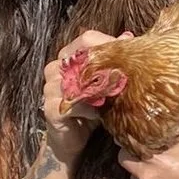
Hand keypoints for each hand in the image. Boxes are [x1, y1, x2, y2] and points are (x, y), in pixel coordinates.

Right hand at [42, 30, 127, 162]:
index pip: (86, 39)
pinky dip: (87, 108)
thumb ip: (113, 61)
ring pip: (75, 79)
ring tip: (112, 97)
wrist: (74, 140)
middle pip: (81, 56)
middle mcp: (56, 68)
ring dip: (97, 89)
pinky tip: (98, 114)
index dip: (108, 44)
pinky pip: (70, 103)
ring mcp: (50, 88)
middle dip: (105, 67)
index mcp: (69, 57)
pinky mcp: (50, 108)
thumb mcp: (105, 83)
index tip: (127, 54)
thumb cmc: (92, 108)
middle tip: (123, 76)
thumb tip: (128, 37)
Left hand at [119, 112, 178, 178]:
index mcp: (153, 158)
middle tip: (155, 155)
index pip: (124, 151)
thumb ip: (175, 126)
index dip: (132, 144)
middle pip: (130, 169)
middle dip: (139, 161)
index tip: (141, 141)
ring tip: (170, 172)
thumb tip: (166, 115)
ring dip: (151, 178)